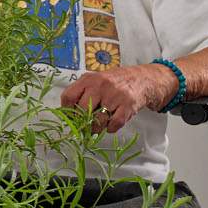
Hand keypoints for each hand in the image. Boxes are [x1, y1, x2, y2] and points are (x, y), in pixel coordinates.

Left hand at [59, 64, 175, 132]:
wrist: (141, 79)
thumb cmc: (114, 82)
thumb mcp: (94, 80)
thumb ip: (80, 92)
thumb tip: (67, 113)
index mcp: (89, 79)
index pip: (68, 96)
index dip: (66, 110)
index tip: (70, 117)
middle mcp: (100, 86)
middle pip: (82, 110)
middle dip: (81, 122)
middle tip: (83, 126)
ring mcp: (115, 95)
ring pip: (98, 120)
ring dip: (96, 128)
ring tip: (97, 127)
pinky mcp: (128, 105)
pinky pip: (114, 124)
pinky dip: (110, 129)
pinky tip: (109, 125)